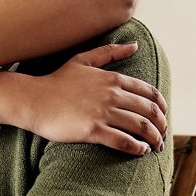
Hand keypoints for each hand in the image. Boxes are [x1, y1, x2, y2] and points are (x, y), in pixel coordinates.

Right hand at [24, 42, 168, 155]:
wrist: (33, 99)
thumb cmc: (56, 81)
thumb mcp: (83, 60)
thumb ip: (110, 52)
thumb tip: (135, 45)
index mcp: (113, 79)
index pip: (149, 93)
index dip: (162, 107)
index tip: (163, 117)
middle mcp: (111, 94)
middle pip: (150, 111)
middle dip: (162, 125)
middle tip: (162, 135)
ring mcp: (102, 113)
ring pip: (141, 127)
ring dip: (153, 139)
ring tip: (155, 146)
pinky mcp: (92, 130)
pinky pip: (123, 141)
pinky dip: (137, 148)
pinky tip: (140, 151)